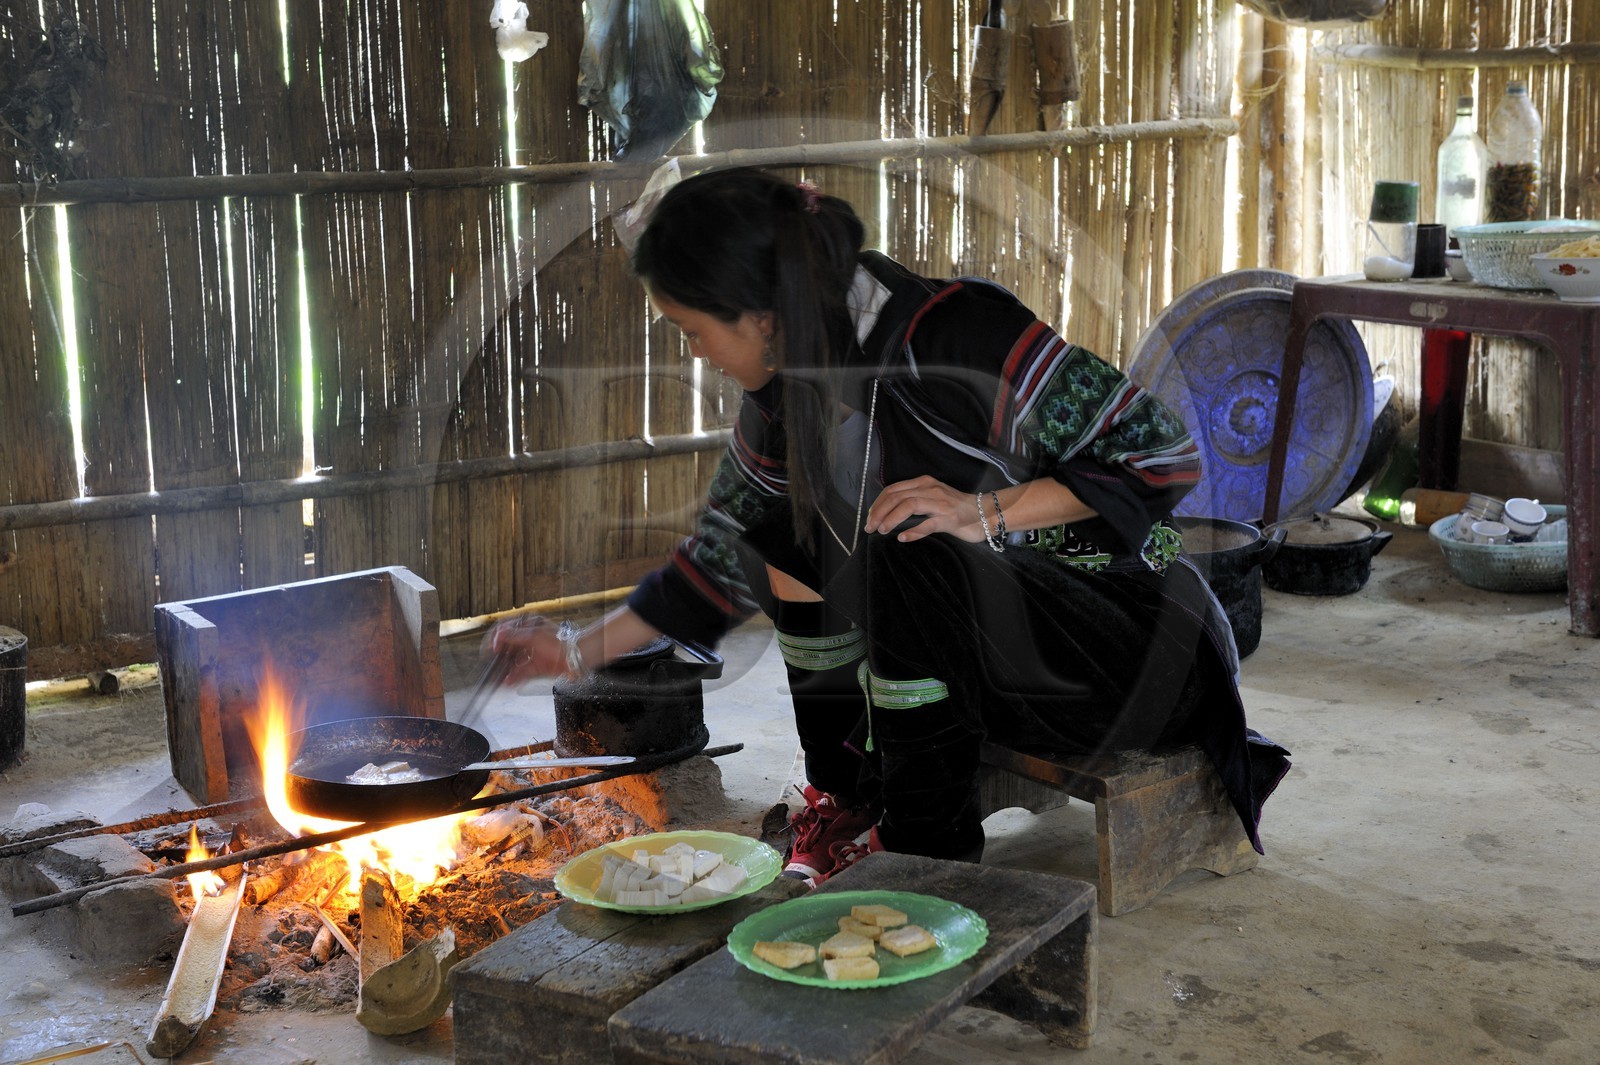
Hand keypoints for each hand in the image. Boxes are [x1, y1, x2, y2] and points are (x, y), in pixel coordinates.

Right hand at [483, 615, 567, 685]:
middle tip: (490, 665)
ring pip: (513, 661)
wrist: (577, 656)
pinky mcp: (536, 666)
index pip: (505, 629)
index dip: (496, 638)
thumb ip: (515, 636)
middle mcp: (528, 638)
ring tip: (497, 678)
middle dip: (498, 657)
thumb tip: (499, 634)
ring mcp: (532, 653)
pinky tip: (507, 682)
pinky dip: (514, 677)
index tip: (492, 648)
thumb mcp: (534, 636)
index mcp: (527, 626)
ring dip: (505, 669)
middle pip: (507, 647)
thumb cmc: (560, 641)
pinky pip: (521, 672)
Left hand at [864, 475, 984, 543]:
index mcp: (923, 483)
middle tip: (870, 527)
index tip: (869, 518)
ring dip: (891, 519)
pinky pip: (928, 524)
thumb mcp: (931, 499)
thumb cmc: (955, 509)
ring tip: (882, 530)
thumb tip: (887, 513)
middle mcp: (930, 489)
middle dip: (879, 512)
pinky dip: (913, 532)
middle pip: (897, 497)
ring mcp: (940, 504)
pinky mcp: (949, 519)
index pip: (893, 490)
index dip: (877, 504)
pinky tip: (902, 538)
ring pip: (909, 506)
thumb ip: (912, 501)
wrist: (984, 513)